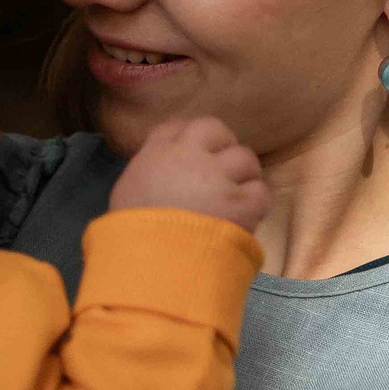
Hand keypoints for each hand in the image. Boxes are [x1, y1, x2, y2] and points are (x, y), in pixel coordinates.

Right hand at [109, 116, 269, 229]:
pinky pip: (260, 192)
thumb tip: (168, 175)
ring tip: (235, 199)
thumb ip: (150, 174)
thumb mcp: (128, 194)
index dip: (191, 136)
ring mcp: (216, 177)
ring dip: (244, 176)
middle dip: (223, 147)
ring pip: (245, 158)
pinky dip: (256, 205)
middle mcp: (188, 156)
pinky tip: (245, 219)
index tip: (198, 152)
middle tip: (223, 172)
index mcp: (156, 154)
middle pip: (214, 129)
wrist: (149, 262)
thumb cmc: (132, 235)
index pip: (177, 126)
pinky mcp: (239, 202)